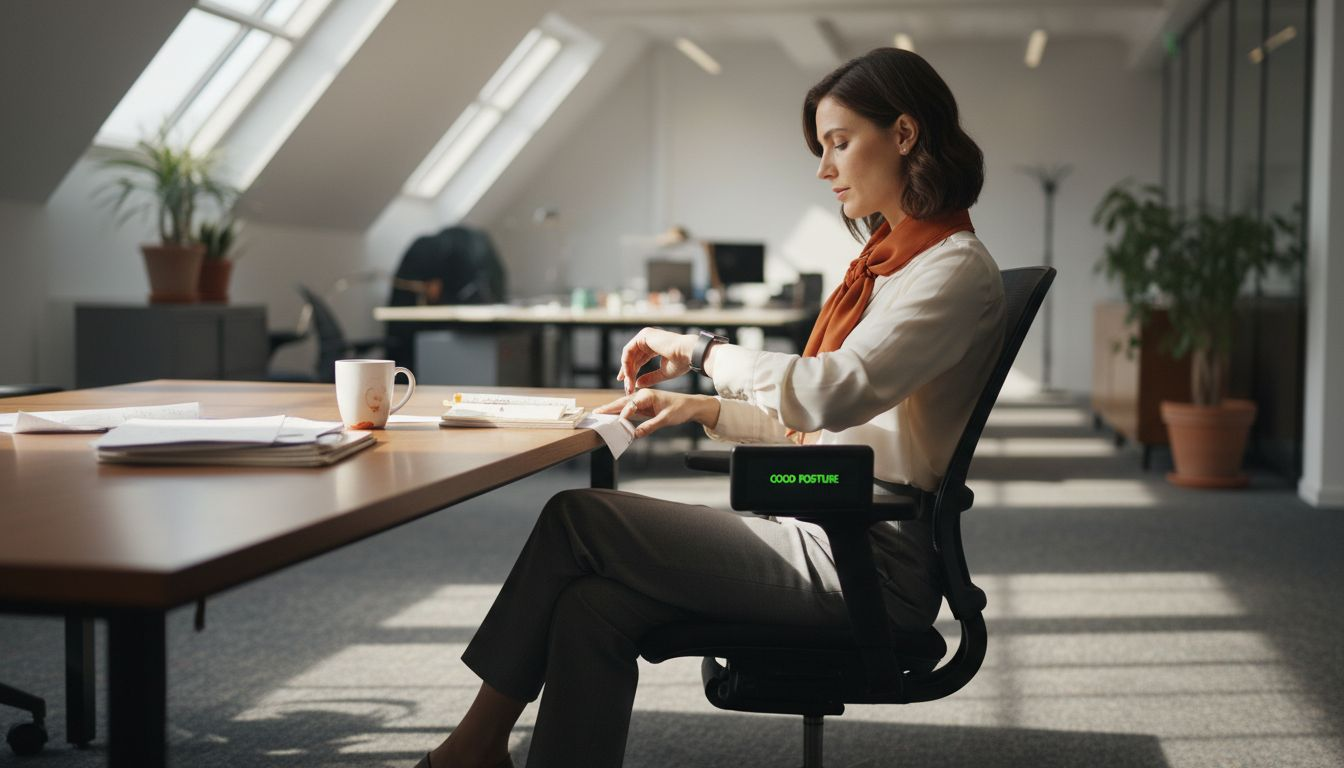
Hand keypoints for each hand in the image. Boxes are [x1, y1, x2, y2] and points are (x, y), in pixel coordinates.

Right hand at [595, 390, 719, 438]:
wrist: (690, 406)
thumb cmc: (680, 409)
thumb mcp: (666, 419)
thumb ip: (650, 426)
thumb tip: (635, 434)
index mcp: (647, 395)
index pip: (630, 405)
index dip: (623, 415)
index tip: (618, 424)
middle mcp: (642, 396)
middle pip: (622, 403)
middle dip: (609, 408)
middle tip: (595, 413)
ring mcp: (642, 401)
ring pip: (624, 406)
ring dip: (612, 410)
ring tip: (599, 415)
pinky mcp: (643, 407)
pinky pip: (629, 410)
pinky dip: (620, 414)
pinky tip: (613, 418)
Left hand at [615, 327, 694, 393]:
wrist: (689, 353)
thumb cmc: (682, 362)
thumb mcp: (663, 373)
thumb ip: (650, 378)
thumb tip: (637, 384)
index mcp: (654, 345)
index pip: (639, 358)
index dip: (632, 371)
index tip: (628, 384)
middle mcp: (648, 339)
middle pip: (632, 357)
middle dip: (628, 373)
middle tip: (627, 387)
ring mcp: (645, 335)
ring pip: (629, 354)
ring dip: (627, 370)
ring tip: (628, 384)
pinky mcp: (643, 335)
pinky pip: (628, 350)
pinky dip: (626, 364)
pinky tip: (629, 376)